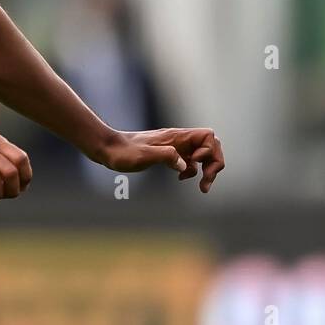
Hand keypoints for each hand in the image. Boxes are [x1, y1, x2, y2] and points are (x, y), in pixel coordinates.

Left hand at [96, 127, 224, 192]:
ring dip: (207, 170)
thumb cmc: (124, 153)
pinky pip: (191, 161)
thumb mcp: (144, 155)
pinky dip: (193, 171)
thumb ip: (166, 156)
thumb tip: (186, 165)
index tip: (195, 163)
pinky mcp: (169, 155)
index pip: (208, 136)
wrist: (109, 150)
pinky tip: (182, 178)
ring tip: (202, 187)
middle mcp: (180, 140)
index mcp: (177, 137)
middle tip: (205, 183)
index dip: (209, 151)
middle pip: (211, 146)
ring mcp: (176, 147)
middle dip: (214, 163)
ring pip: (203, 155)